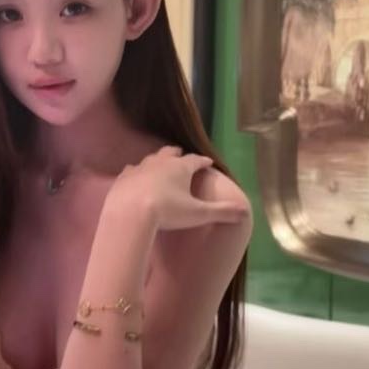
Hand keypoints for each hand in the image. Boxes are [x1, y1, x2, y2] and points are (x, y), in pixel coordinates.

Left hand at [107, 146, 248, 230]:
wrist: (129, 213)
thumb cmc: (167, 212)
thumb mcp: (198, 214)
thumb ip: (222, 212)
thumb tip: (246, 212)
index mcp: (180, 168)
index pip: (195, 160)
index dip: (202, 161)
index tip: (207, 162)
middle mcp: (160, 163)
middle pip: (171, 153)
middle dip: (178, 154)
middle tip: (181, 155)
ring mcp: (139, 168)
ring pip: (151, 159)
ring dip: (157, 161)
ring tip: (160, 165)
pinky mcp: (123, 178)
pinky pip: (132, 170)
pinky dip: (137, 172)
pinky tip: (136, 176)